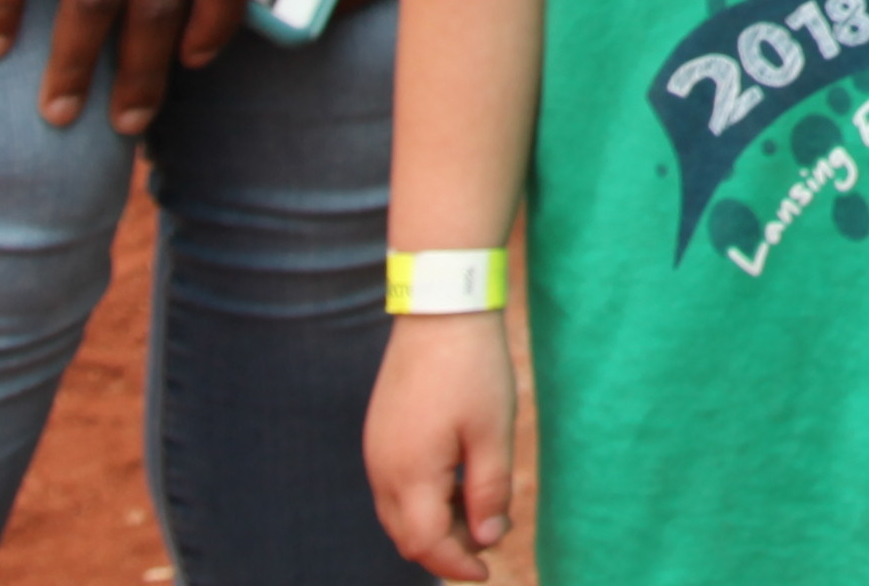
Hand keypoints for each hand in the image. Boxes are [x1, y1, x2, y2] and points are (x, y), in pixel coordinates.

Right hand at [367, 312, 521, 578]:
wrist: (440, 310)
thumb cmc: (472, 370)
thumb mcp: (492, 433)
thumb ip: (488, 492)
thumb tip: (486, 539)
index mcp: (409, 474)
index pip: (425, 544)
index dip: (456, 565)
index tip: (488, 572)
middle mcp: (382, 469)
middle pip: (406, 535)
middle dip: (444, 550)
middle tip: (485, 545)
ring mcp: (376, 450)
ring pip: (398, 513)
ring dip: (434, 525)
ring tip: (477, 514)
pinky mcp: (380, 433)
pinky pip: (395, 486)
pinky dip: (423, 500)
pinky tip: (456, 484)